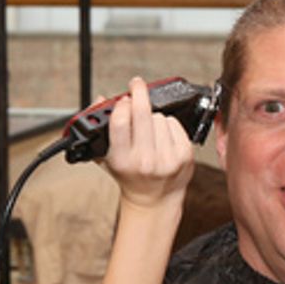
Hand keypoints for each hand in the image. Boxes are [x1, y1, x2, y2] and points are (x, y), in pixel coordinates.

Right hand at [102, 77, 194, 208]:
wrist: (154, 198)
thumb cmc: (129, 175)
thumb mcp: (107, 156)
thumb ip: (100, 128)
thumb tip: (101, 100)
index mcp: (122, 160)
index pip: (120, 122)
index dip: (122, 104)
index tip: (123, 98)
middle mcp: (144, 161)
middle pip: (143, 113)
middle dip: (139, 92)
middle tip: (136, 84)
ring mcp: (166, 159)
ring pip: (160, 116)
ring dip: (154, 117)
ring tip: (149, 129)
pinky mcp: (184, 156)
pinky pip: (174, 124)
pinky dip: (168, 124)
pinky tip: (162, 135)